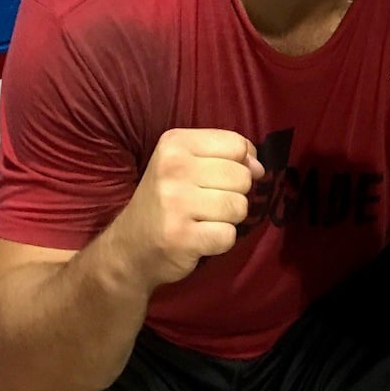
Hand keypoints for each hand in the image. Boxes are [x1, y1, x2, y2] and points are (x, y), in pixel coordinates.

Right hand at [105, 129, 263, 288]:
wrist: (129, 248)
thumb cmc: (166, 201)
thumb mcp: (187, 164)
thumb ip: (227, 156)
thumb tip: (260, 168)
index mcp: (175, 143)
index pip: (237, 144)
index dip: (241, 164)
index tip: (221, 178)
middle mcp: (173, 168)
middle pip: (242, 177)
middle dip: (233, 194)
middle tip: (206, 203)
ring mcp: (175, 203)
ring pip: (239, 207)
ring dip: (228, 219)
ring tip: (203, 220)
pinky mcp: (182, 237)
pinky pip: (229, 236)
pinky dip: (220, 241)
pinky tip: (199, 238)